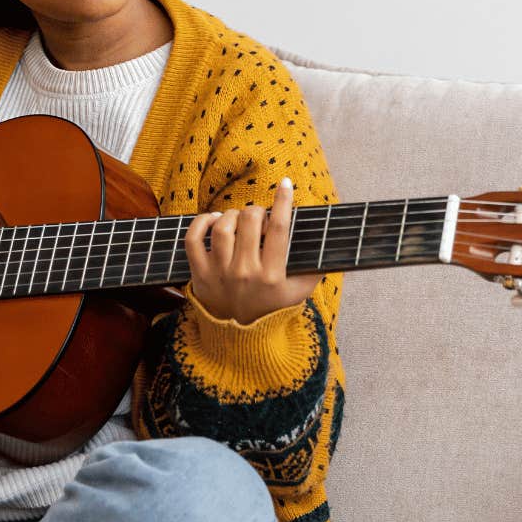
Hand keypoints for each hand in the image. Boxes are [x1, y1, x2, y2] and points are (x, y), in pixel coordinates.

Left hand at [182, 177, 321, 324]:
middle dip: (257, 210)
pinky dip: (200, 223)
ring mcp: (219, 273)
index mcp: (272, 275)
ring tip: (238, 218)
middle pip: (250, 222)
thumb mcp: (299, 292)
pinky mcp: (199, 274)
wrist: (240, 337)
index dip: (283, 201)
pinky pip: (193, 239)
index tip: (285, 184)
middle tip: (259, 216)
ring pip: (222, 227)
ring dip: (231, 214)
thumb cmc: (272, 308)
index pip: (279, 228)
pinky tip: (213, 219)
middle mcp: (245, 273)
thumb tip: (328, 242)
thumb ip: (314, 269)